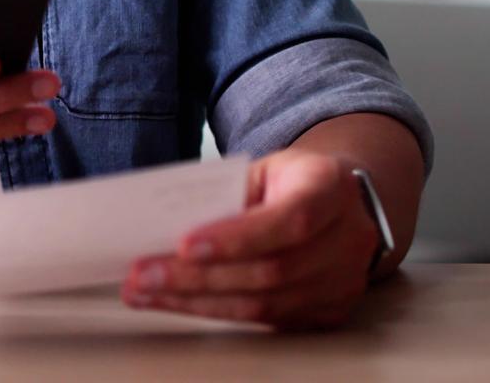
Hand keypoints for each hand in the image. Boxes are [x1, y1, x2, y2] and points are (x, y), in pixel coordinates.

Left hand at [121, 149, 379, 328]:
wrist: (343, 201)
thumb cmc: (291, 179)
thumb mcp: (265, 167)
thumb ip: (227, 192)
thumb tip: (167, 224)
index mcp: (330, 187)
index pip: (288, 220)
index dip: (236, 238)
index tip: (183, 245)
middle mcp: (346, 239)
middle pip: (270, 271)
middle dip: (198, 277)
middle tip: (142, 275)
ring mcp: (342, 282)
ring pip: (265, 305)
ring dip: (197, 301)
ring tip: (146, 291)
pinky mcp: (328, 313)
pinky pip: (266, 321)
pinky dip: (216, 312)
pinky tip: (177, 301)